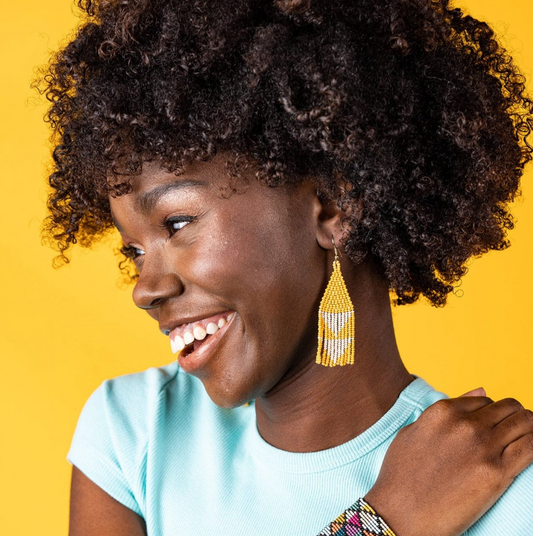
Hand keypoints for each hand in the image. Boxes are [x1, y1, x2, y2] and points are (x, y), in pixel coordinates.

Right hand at [364, 388, 532, 535]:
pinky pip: (531, 448)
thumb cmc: (402, 474)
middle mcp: (465, 423)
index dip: (492, 412)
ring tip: (525, 440)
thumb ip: (445, 412)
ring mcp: (482, 446)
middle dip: (514, 417)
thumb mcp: (413, 431)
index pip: (485, 399)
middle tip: (515, 432)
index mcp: (443, 411)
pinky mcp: (497, 472)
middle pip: (508, 407)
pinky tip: (530, 451)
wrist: (401, 513)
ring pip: (525, 422)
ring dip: (528, 428)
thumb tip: (481, 392)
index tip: (494, 425)